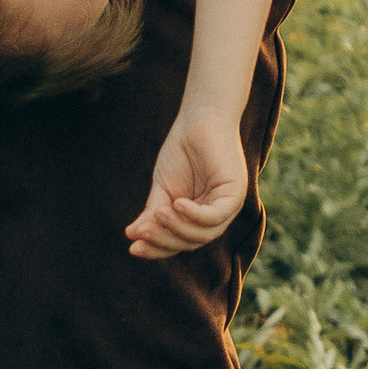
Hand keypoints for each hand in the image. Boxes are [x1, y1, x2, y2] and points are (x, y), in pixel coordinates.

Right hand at [126, 110, 248, 260]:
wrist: (198, 120)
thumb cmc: (182, 151)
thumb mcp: (162, 188)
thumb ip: (153, 214)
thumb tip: (133, 236)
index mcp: (199, 219)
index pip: (179, 242)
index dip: (157, 248)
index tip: (132, 248)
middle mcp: (216, 217)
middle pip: (191, 242)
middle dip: (164, 241)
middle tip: (140, 235)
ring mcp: (228, 206)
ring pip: (203, 233)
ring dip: (177, 228)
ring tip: (158, 214)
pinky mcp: (235, 193)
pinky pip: (215, 215)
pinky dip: (195, 215)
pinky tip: (177, 204)